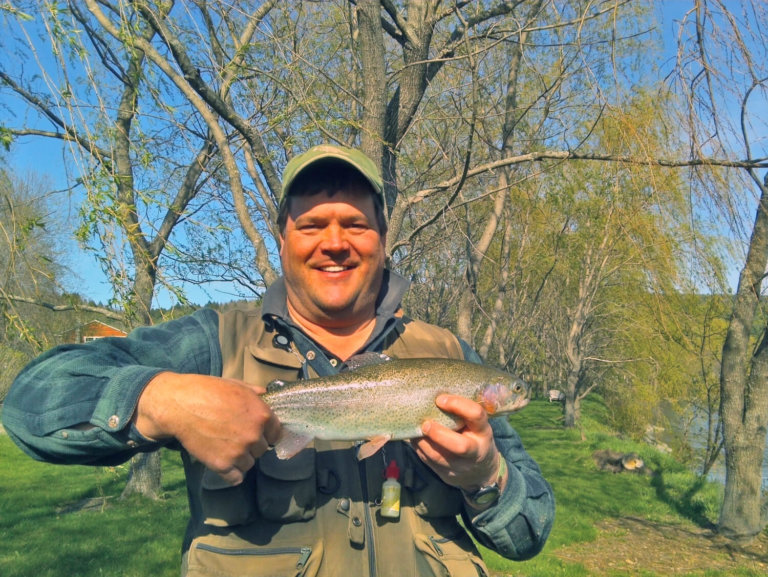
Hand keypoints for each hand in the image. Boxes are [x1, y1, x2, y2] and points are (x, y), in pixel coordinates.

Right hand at [134, 372, 280, 484]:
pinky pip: (236, 478)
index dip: (267, 433)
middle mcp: (254, 435)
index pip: (276, 433)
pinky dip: (231, 474)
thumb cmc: (207, 390)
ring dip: (241, 459)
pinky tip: (224, 464)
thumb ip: (255, 393)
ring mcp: (238, 452)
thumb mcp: (236, 385)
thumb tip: (266, 395)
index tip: (259, 433)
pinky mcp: (222, 465)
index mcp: (262, 415)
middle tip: (236, 437)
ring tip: (226, 448)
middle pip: (262, 449)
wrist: (179, 405)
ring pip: (249, 464)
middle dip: (252, 445)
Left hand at [412, 394, 503, 492]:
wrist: (480, 472)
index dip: (458, 405)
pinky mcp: (447, 475)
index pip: (476, 415)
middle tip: (425, 424)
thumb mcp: (476, 426)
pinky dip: (418, 448)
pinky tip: (414, 437)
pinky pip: (428, 461)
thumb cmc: (474, 437)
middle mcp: (475, 451)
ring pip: (439, 457)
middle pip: (460, 446)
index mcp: (483, 432)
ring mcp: (461, 467)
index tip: (440, 399)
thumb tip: (432, 395)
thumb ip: (461, 414)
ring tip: (414, 429)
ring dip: (422, 442)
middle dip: (439, 434)